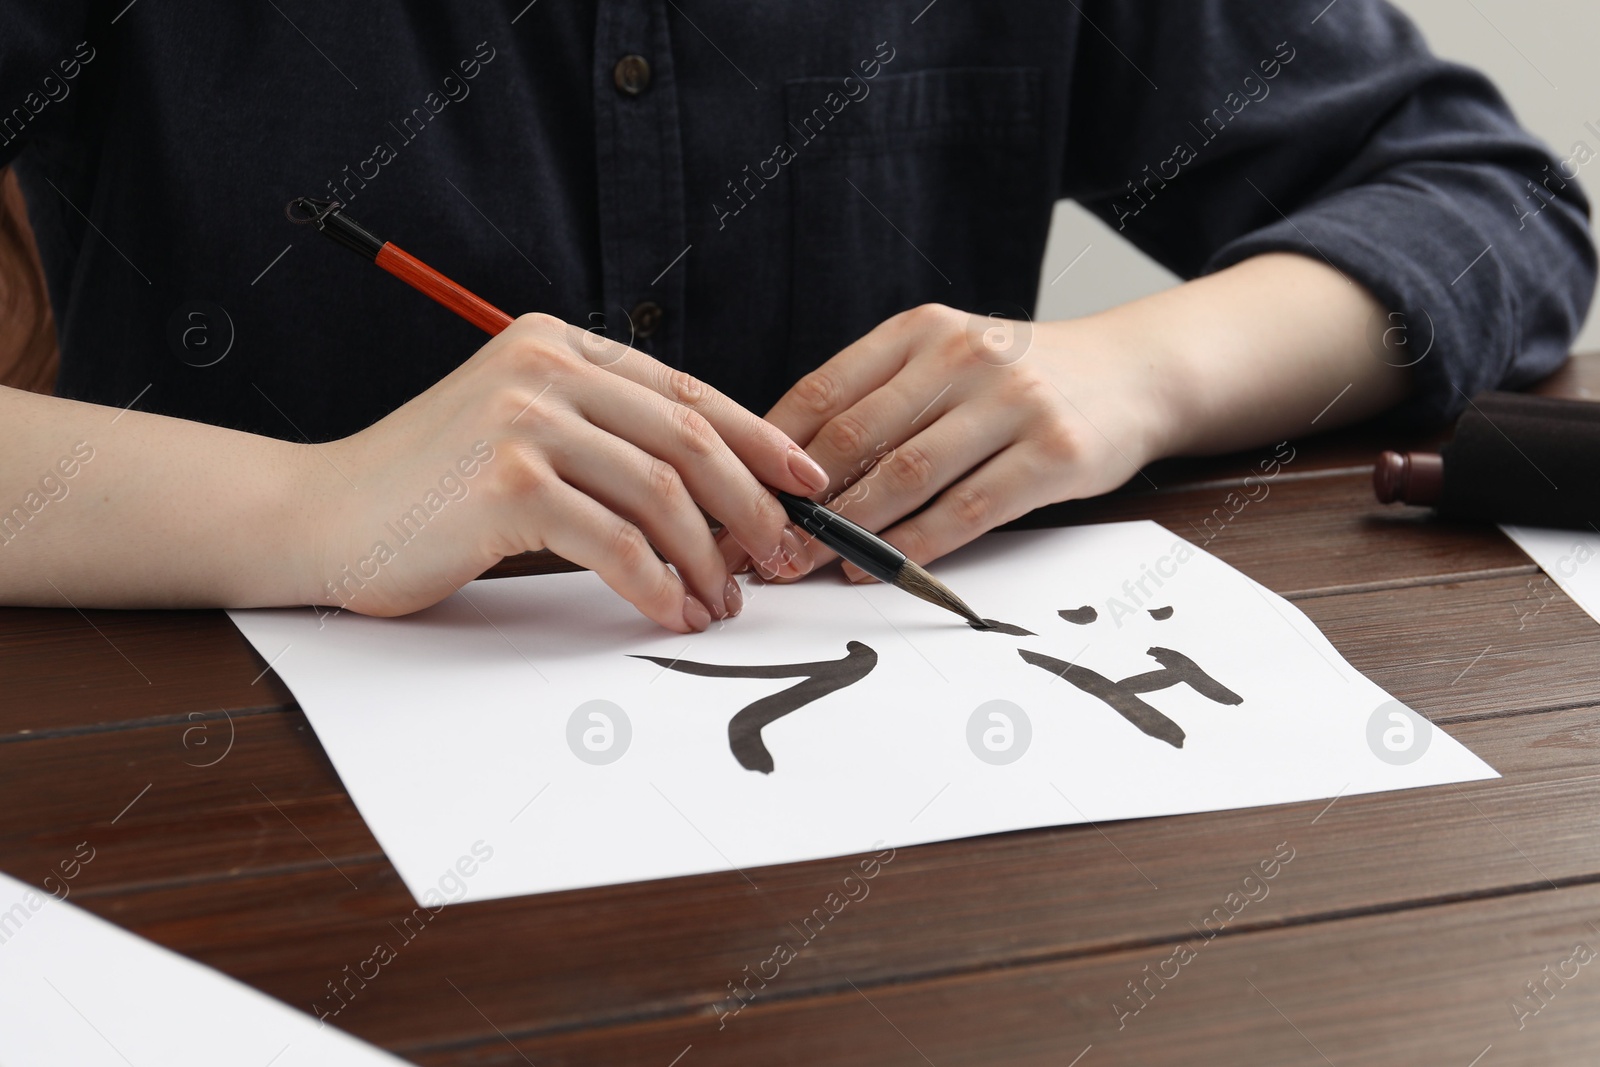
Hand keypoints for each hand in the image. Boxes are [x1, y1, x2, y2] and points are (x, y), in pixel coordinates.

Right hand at [302, 313, 828, 630]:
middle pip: (690, 438)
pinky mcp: (509, 485)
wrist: (320, 516)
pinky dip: (657, 585)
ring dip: (707, 560)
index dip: (759, 439)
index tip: (806, 484)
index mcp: (556, 345)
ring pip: (663, 494)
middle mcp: (545, 369)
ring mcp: (526, 422)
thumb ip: (599, 436)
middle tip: (778, 559)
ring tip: (720, 603)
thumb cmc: (428, 489)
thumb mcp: (520, 433)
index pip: (687, 389)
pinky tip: (669, 611)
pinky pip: (618, 544)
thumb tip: (710, 492)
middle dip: (749, 507)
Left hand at [731, 303, 1175, 580]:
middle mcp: (963, 356)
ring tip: (804, 563)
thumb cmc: (1023, 379)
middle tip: (758, 546)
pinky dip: (913, 545)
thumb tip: (784, 468)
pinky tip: (877, 566)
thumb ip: (879, 398)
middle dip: (797, 501)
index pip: (823, 391)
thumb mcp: (948, 360)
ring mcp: (1013, 402)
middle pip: (855, 437)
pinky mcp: (1054, 453)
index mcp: (922, 330)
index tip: (735, 496)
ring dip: (846, 529)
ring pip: (905, 476)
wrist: (1136, 372)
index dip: (768, 451)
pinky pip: (967, 509)